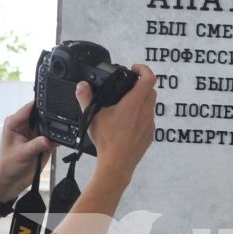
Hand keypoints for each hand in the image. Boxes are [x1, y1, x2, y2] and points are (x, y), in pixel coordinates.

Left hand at [0, 100, 53, 201]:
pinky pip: (54, 136)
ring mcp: (35, 134)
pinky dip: (58, 139)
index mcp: (15, 122)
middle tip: (59, 123)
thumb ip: (36, 145)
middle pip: (43, 114)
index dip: (41, 104)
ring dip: (55, 129)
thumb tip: (50, 140)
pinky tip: (59, 142)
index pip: (30, 107)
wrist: (10, 181)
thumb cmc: (7, 166)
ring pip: (50, 125)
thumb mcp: (21, 154)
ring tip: (57, 137)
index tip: (53, 105)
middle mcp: (26, 126)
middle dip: (51, 118)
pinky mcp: (43, 142)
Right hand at [81, 64, 156, 183]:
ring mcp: (150, 124)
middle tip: (129, 86)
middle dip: (141, 84)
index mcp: (134, 103)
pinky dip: (141, 116)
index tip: (134, 69)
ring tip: (126, 105)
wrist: (117, 164)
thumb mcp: (92, 116)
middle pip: (151, 90)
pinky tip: (128, 122)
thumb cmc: (107, 141)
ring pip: (151, 105)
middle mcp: (145, 112)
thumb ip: (86, 98)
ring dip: (142, 101)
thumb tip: (82, 86)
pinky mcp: (150, 134)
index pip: (148, 78)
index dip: (143, 69)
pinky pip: (149, 120)